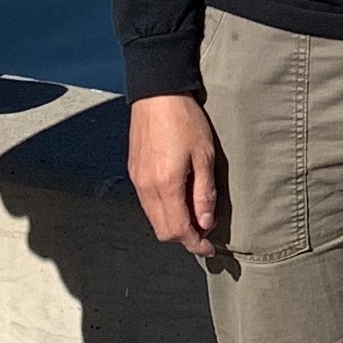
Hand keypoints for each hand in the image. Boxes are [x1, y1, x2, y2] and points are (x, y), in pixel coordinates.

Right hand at [128, 94, 225, 255]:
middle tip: (204, 234)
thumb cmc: (184, 120)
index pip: (178, 230)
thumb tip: (206, 223)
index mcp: (165, 185)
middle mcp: (146, 187)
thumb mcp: (204, 155)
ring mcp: (137, 180)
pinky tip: (178, 200)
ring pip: (153, 218)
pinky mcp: (134, 171)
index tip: (208, 249)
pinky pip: (147, 203)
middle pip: (163, 230)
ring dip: (172, 225)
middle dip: (184, 238)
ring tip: (194, 218)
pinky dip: (162, 211)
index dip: (195, 244)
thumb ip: (204, 193)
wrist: (157, 93)